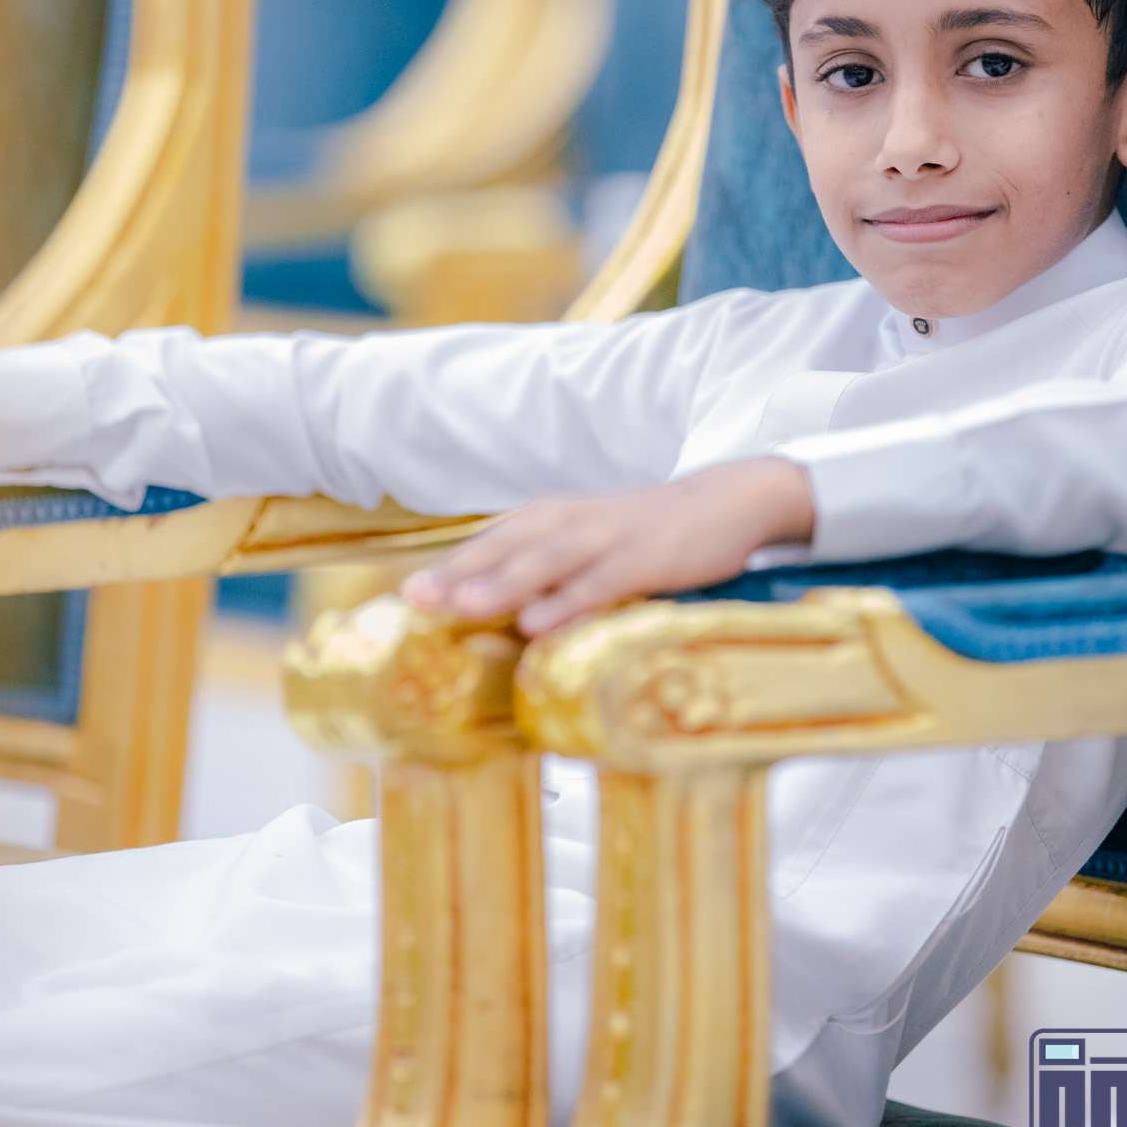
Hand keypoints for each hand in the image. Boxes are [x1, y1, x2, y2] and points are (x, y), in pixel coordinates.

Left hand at [402, 457, 814, 635]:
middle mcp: (569, 522)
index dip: (446, 569)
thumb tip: (492, 612)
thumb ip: (542, 569)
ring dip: (502, 584)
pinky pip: (600, 584)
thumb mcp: (585, 540)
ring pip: (545, 563)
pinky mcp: (645, 559)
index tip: (401, 597)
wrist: (724, 501)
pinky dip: (568, 603)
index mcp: (549, 517)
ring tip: (462, 606)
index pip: (487, 543)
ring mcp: (606, 539)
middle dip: (457, 573)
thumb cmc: (644, 531)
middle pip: (504, 549)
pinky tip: (540, 626)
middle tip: (413, 599)